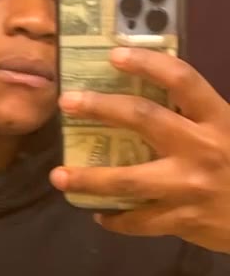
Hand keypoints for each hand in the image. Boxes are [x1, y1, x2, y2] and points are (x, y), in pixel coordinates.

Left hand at [49, 48, 229, 253]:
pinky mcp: (182, 219)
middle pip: (143, 119)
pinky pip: (139, 220)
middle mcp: (201, 148)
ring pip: (128, 180)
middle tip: (67, 102)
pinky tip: (99, 213)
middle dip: (101, 108)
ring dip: (89, 178)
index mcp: (217, 120)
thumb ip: (197, 118)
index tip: (114, 54)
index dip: (147, 63)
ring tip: (60, 176)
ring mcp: (189, 187)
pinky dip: (115, 219)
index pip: (182, 80)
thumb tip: (153, 96)